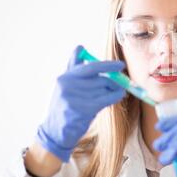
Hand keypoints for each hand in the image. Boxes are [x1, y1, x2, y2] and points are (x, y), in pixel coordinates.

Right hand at [36, 45, 125, 161]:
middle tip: (120, 83)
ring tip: (118, 91)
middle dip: (113, 81)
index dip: (107, 65)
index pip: (91, 67)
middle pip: (100, 79)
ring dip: (115, 89)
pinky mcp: (83, 110)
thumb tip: (80, 46)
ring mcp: (74, 98)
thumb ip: (73, 66)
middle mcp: (68, 86)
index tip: (120, 65)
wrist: (56, 130)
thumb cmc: (65, 105)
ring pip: (104, 89)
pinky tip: (120, 95)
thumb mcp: (66, 84)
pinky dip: (116, 96)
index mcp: (65, 77)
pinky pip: (106, 99)